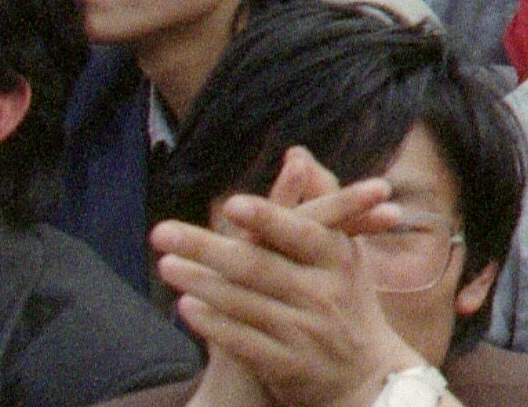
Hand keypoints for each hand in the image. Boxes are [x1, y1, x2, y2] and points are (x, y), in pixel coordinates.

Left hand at [147, 145, 422, 406]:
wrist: (365, 373)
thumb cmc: (348, 297)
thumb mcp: (345, 248)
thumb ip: (322, 198)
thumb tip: (295, 153)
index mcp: (339, 258)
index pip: (301, 231)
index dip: (268, 217)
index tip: (232, 204)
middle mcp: (323, 292)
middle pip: (257, 266)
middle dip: (205, 247)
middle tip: (161, 231)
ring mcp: (304, 330)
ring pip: (242, 303)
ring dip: (199, 282)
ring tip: (166, 265)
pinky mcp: (285, 364)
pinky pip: (240, 340)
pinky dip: (211, 323)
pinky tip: (185, 308)